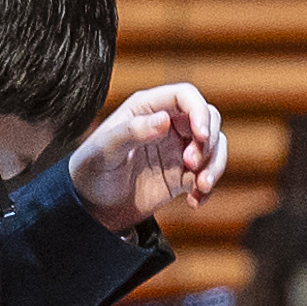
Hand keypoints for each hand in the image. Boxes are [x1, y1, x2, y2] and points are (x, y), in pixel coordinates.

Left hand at [69, 83, 228, 231]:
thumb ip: (132, 132)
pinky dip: (208, 187)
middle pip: (208, 119)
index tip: (201, 136)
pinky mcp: (183, 174)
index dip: (199, 111)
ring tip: (200, 186)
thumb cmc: (90, 172)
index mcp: (146, 109)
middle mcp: (166, 124)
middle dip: (208, 141)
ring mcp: (177, 149)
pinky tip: (195, 201)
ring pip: (214, 146)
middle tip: (191, 164)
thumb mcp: (104, 151)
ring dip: (215, 165)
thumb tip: (164, 120)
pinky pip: (208, 174)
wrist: (91, 209)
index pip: (185, 96)